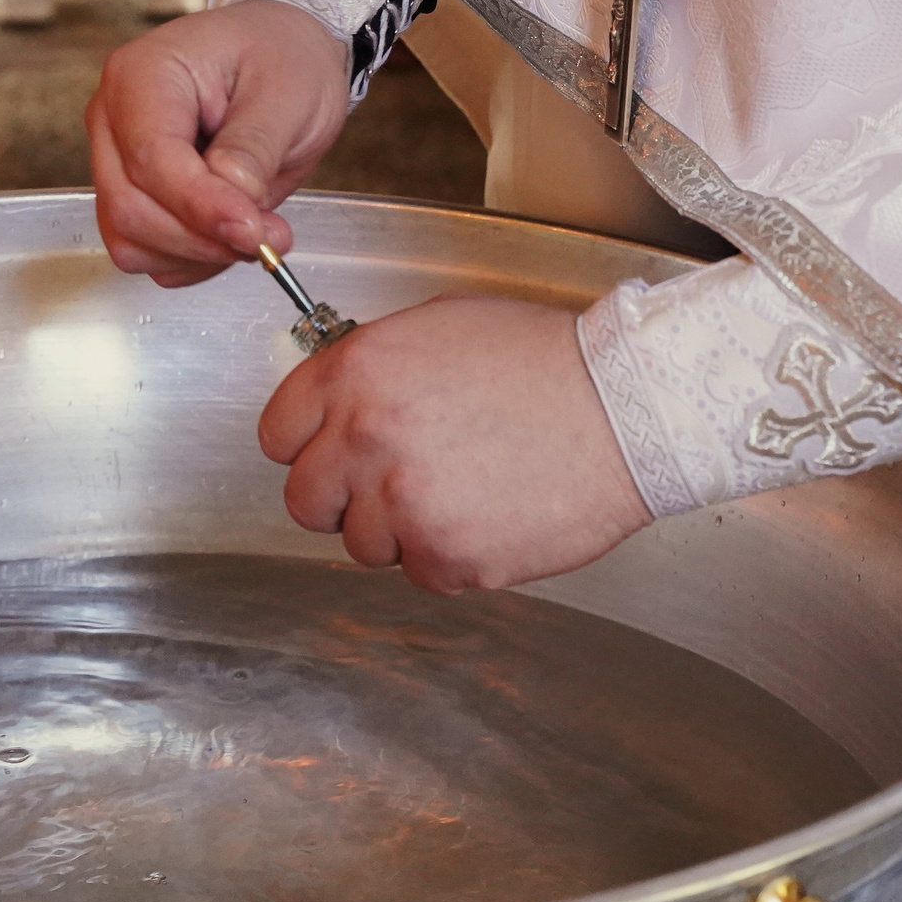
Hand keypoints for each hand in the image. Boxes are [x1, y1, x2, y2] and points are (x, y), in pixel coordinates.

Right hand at [88, 0, 351, 285]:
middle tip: (269, 236)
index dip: (201, 206)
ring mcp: (116, 158)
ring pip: (131, 238)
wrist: (281, 51)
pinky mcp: (131, 192)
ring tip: (256, 229)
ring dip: (197, 253)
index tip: (253, 230)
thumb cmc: (281, 55)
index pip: (152, 159)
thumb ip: (254, 151)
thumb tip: (232, 204)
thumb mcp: (288, 92)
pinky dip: (190, 259)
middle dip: (203, 238)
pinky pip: (144, 250)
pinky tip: (229, 233)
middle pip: (130, 207)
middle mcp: (114, 117)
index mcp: (144, 74)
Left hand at [259, 296, 654, 592]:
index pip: (276, 433)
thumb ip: (372, 370)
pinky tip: (490, 512)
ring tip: (461, 488)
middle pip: (305, 501)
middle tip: (395, 480)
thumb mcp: (440, 329)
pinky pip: (421, 573)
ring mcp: (404, 502)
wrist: (625, 406)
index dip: (307, 445)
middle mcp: (367, 437)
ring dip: (400, 528)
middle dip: (343, 496)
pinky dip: (450, 555)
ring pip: (362, 545)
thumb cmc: (546, 361)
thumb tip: (336, 403)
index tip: (329, 450)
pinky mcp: (447, 556)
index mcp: (358, 373)